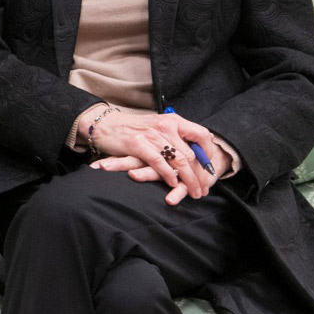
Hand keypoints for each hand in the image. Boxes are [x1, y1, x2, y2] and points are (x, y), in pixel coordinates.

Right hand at [86, 111, 220, 203]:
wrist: (104, 124)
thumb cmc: (131, 128)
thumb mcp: (156, 127)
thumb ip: (173, 136)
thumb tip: (193, 150)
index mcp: (172, 120)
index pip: (201, 134)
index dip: (209, 152)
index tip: (209, 167)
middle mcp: (165, 126)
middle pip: (192, 153)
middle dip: (200, 175)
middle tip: (204, 189)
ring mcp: (152, 136)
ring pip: (180, 161)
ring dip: (189, 180)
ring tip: (194, 192)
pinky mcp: (138, 145)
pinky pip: (160, 163)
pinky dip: (169, 175)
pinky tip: (173, 184)